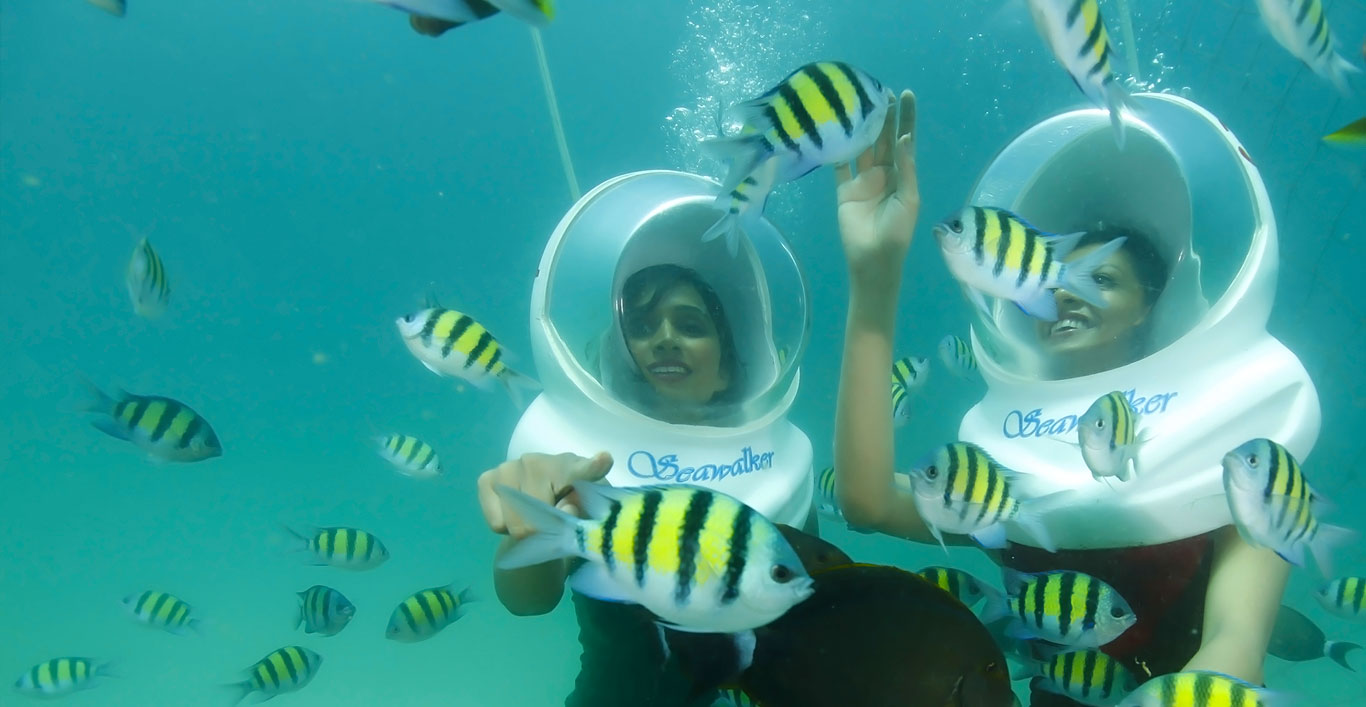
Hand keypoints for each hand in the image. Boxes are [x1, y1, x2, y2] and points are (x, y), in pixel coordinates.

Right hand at [476, 451, 612, 538]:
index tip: (604, 461)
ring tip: (533, 517)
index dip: (592, 468)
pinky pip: (497, 523)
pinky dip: (506, 529)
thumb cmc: (567, 509)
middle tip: (550, 521)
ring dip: (526, 531)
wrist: (536, 510)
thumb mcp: (583, 516)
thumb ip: (582, 514)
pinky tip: (514, 514)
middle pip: (540, 515)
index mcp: (572, 467)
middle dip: (546, 528)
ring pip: (516, 524)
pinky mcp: (486, 480)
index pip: (583, 470)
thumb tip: (566, 511)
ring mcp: (509, 467)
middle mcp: (537, 460)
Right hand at [834, 90, 919, 285]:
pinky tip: (835, 130)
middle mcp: (883, 173)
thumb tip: (904, 137)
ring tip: (859, 102)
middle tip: (880, 90)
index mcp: (902, 174)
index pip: (904, 140)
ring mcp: (862, 180)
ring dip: (861, 127)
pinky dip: (837, 150)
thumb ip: (906, 168)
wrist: (873, 258)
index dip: (906, 118)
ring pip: (862, 147)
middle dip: (883, 116)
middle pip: (883, 138)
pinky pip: (840, 166)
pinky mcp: (844, 189)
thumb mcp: (909, 199)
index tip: (906, 94)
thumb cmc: (897, 231)